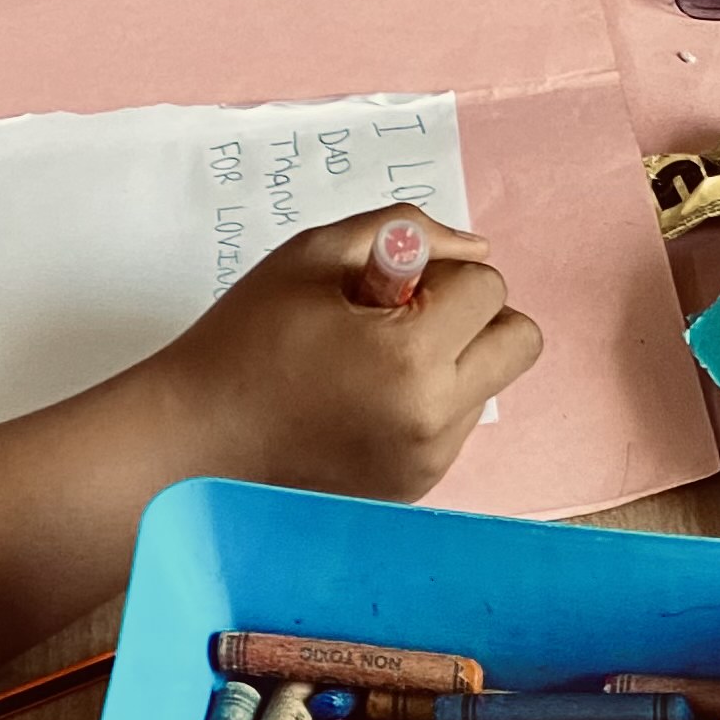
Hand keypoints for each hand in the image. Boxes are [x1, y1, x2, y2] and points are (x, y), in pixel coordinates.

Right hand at [133, 208, 542, 504]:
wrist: (199, 440)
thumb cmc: (246, 341)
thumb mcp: (314, 256)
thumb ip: (404, 232)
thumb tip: (476, 250)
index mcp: (412, 359)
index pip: (490, 289)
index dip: (443, 274)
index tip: (390, 285)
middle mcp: (434, 421)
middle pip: (520, 343)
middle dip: (475, 316)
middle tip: (406, 317)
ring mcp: (430, 462)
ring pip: (490, 384)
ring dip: (451, 360)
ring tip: (371, 363)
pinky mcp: (418, 488)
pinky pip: (455, 424)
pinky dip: (427, 400)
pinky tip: (364, 399)